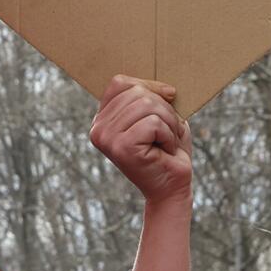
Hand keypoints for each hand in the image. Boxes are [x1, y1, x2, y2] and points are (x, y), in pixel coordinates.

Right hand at [90, 75, 190, 204]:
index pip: (121, 82)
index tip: (169, 99)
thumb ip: (150, 97)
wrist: (172, 187)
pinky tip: (165, 151)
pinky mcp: (121, 147)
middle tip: (168, 133)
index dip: (149, 86)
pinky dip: (168, 135)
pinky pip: (153, 122)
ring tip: (167, 142)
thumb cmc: (168, 150)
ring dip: (169, 123)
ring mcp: (106, 138)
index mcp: (102, 118)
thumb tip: (165, 88)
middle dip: (164, 109)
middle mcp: (98, 128)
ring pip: (147, 105)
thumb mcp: (159, 116)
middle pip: (137, 92)